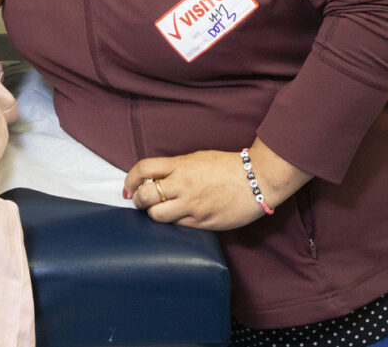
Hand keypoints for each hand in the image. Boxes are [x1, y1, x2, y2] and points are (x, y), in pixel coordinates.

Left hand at [124, 143, 311, 230]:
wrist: (258, 180)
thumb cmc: (229, 167)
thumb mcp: (198, 158)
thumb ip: (177, 168)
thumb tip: (156, 179)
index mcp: (181, 165)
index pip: (143, 169)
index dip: (130, 179)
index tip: (128, 187)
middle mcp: (183, 185)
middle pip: (145, 196)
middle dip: (138, 200)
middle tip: (140, 202)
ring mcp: (192, 206)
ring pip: (158, 216)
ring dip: (154, 215)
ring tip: (160, 212)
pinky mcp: (203, 223)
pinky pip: (178, 227)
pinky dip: (174, 224)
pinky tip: (179, 219)